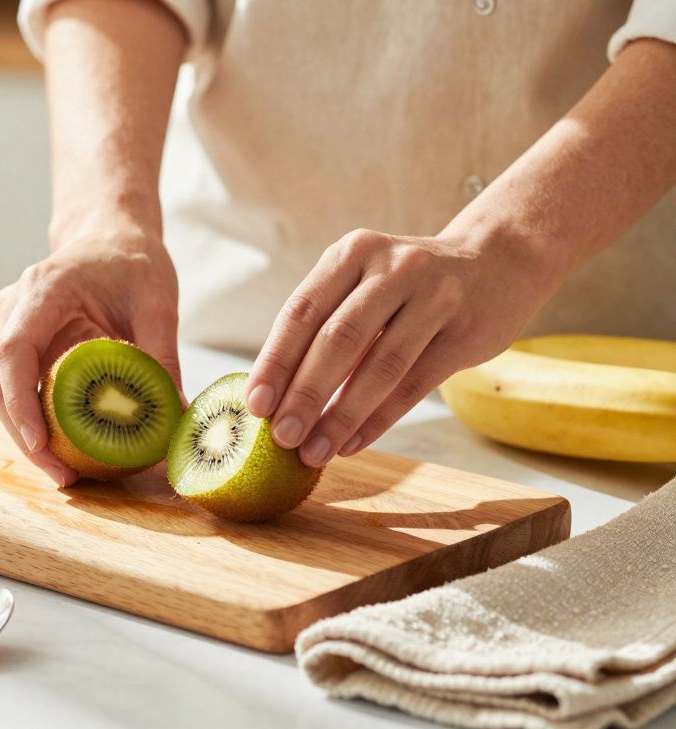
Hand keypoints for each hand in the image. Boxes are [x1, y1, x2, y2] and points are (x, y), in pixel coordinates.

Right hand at [0, 234, 180, 485]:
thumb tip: (177, 416)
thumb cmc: (133, 262)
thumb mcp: (157, 303)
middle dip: (25, 436)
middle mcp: (14, 309)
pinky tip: (66, 453)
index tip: (40, 442)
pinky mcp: (20, 349)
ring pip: (2, 394)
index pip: (14, 350)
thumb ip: (163, 355)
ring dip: (28, 436)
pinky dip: (37, 424)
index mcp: (43, 289)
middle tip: (63, 477)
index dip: (20, 401)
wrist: (110, 237)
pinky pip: (19, 392)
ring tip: (66, 475)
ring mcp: (10, 328)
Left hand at [245, 228, 557, 466]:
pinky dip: (379, 419)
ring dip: (342, 415)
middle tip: (281, 436)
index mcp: (352, 252)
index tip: (254, 404)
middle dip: (305, 393)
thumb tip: (274, 395)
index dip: (275, 361)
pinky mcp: (465, 331)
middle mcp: (392, 268)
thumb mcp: (363, 281)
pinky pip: (415, 384)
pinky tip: (352, 443)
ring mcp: (434, 297)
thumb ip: (324, 324)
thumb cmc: (408, 286)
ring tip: (314, 452)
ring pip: (380, 366)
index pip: (302, 310)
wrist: (498, 262)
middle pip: (338, 338)